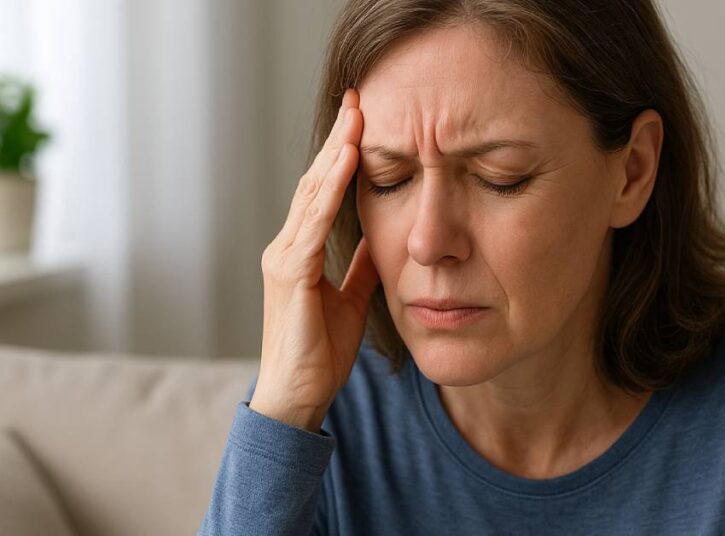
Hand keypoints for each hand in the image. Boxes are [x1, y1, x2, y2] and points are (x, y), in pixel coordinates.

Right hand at [250, 88, 378, 431]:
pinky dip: (329, 189)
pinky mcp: (289, 275)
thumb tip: (382, 237)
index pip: (323, 190)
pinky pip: (312, 223)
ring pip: (311, 193)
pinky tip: (347, 161)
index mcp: (301, 251)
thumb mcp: (351, 298)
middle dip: (338, 138)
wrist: (297, 396)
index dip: (342, 154)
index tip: (362, 118)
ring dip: (335, 152)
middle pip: (315, 181)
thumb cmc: (320, 351)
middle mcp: (287, 246)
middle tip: (358, 97)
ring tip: (355, 115)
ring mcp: (284, 259)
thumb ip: (362, 266)